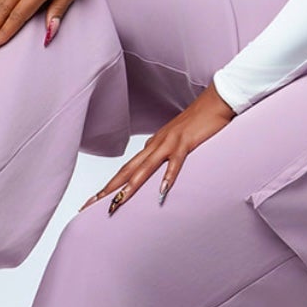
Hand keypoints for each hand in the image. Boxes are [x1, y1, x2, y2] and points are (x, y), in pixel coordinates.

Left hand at [80, 82, 236, 212]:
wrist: (215, 100)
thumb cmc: (199, 121)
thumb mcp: (176, 141)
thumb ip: (165, 153)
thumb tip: (154, 166)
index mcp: (152, 146)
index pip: (126, 169)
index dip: (110, 185)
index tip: (94, 201)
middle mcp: (156, 144)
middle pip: (127, 170)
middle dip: (109, 189)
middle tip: (91, 206)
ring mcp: (170, 143)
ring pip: (145, 168)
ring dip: (131, 186)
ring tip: (118, 202)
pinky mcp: (186, 142)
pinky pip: (176, 162)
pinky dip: (168, 176)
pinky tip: (162, 190)